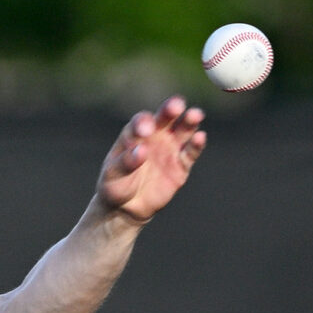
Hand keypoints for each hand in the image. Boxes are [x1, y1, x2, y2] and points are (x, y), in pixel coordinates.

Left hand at [96, 96, 206, 222]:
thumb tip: (141, 151)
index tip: (146, 129)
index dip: (144, 123)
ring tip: (195, 115)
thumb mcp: (113, 175)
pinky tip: (200, 137)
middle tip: (176, 106)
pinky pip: (190, 153)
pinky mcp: (181, 165)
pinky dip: (196, 145)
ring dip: (189, 121)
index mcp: (134, 134)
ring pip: (183, 130)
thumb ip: (125, 162)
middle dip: (171, 109)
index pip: (140, 122)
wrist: (127, 207)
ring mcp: (169, 148)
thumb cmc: (115, 185)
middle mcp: (155, 136)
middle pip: (165, 118)